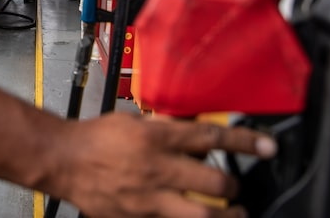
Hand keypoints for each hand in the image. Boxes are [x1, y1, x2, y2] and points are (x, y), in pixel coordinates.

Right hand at [53, 112, 275, 217]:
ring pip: (200, 215)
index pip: (210, 138)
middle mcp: (157, 169)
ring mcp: (149, 198)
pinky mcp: (138, 217)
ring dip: (225, 216)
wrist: (62, 160)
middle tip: (237, 188)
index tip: (266, 147)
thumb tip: (192, 131)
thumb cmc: (94, 137)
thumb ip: (165, 128)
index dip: (244, 143)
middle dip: (233, 188)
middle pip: (213, 183)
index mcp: (156, 138)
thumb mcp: (133, 122)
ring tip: (235, 214)